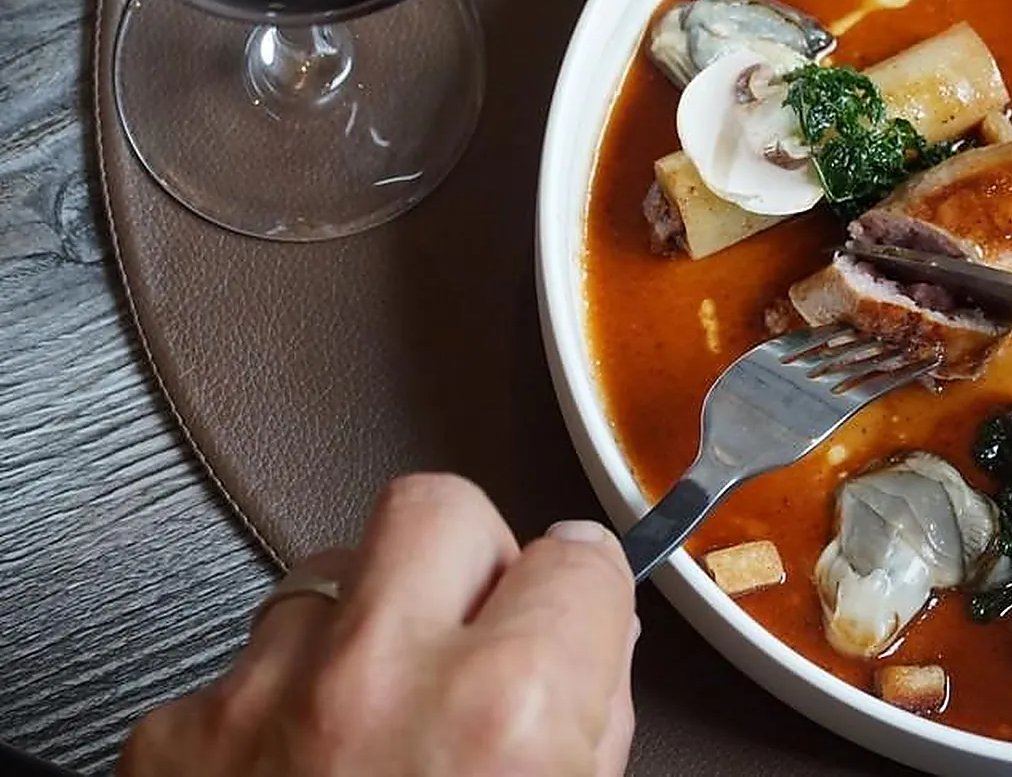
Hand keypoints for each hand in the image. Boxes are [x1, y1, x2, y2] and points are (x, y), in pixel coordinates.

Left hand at [117, 475, 637, 776]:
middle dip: (469, 559)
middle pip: (439, 507)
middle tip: (475, 630)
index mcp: (503, 712)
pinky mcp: (175, 737)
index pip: (577, 559)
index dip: (584, 594)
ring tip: (377, 712)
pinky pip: (243, 665)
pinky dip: (276, 705)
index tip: (576, 607)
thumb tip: (589, 643)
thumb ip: (589, 719)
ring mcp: (263, 702)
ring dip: (363, 623)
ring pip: (326, 572)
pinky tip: (298, 768)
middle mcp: (378, 684)